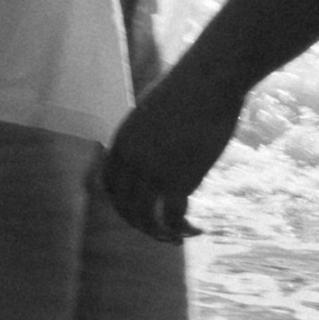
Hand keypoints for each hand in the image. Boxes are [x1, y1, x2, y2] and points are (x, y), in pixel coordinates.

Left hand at [99, 59, 247, 243]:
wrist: (209, 81)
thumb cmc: (189, 86)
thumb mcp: (154, 107)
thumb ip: (147, 130)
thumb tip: (156, 137)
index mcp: (122, 142)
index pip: (109, 185)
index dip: (121, 203)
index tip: (138, 210)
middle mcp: (131, 161)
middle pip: (126, 207)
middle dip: (141, 224)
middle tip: (160, 231)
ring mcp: (153, 173)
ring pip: (146, 220)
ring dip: (161, 235)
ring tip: (178, 238)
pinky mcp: (178, 181)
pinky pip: (173, 218)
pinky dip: (183, 229)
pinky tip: (198, 230)